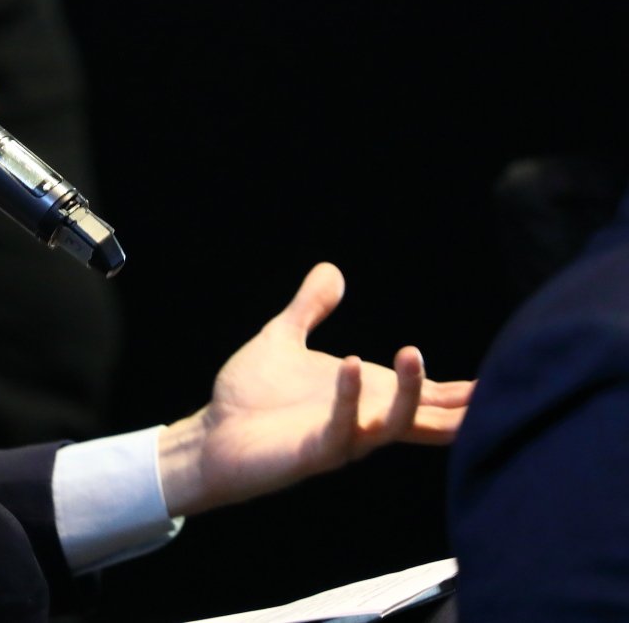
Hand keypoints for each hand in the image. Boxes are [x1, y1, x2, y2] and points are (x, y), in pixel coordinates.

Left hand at [158, 263, 473, 515]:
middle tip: (494, 378)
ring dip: (409, 393)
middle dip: (461, 402)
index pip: (432, 397)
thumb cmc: (250, 397)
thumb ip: (309, 308)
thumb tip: (332, 270)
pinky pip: (342, 429)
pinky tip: (353, 365)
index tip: (512, 373)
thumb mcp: (284, 340)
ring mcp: (343, 439)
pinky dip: (350, 398)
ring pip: (395, 424)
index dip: (468, 390)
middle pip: (430, 417)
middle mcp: (366, 421)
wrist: (211, 436)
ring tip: (411, 350)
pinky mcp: (313, 452)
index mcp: (369, 396)